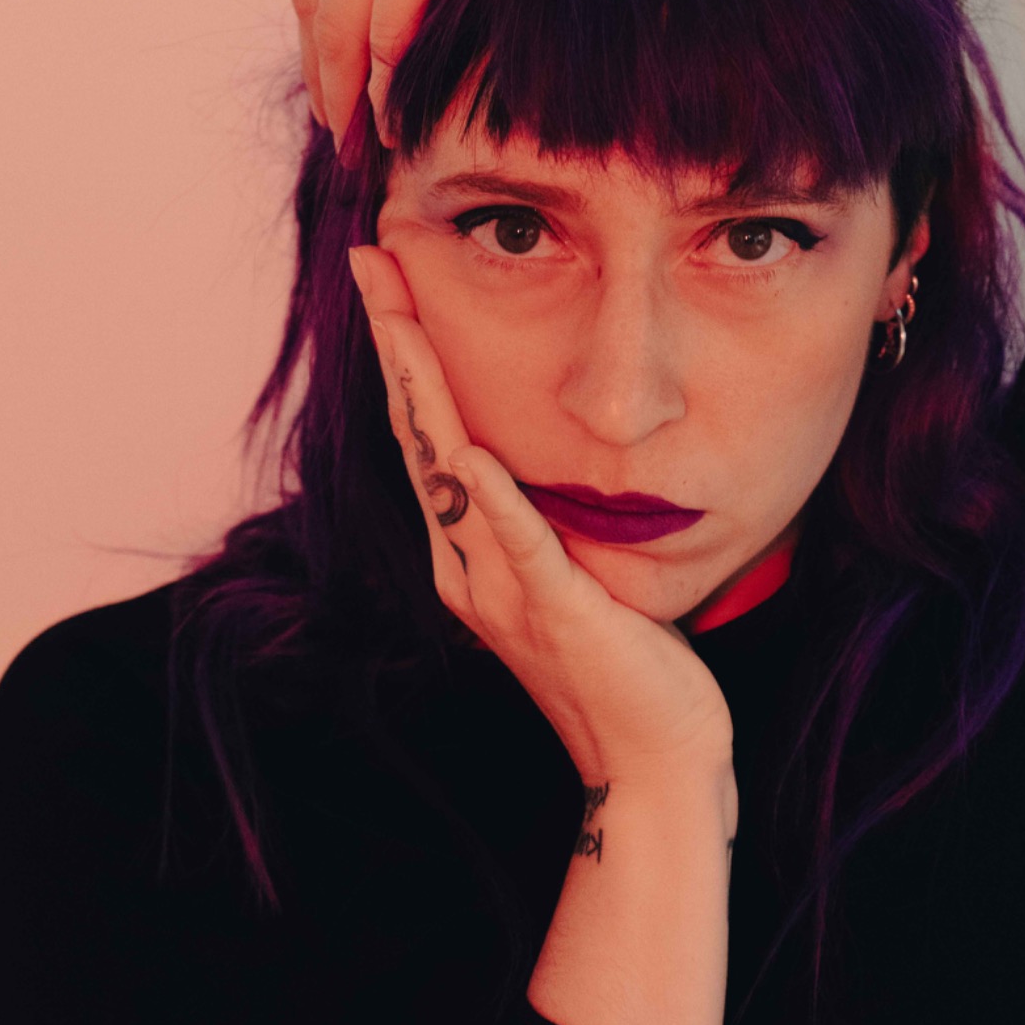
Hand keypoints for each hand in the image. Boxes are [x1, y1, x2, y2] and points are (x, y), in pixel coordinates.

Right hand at [347, 243, 735, 785]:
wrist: (653, 764)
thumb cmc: (625, 665)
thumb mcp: (569, 573)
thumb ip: (540, 520)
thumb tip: (531, 456)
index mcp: (472, 553)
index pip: (428, 433)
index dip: (406, 353)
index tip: (388, 276)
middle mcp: (470, 567)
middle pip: (419, 436)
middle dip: (398, 342)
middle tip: (372, 260)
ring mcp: (505, 593)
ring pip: (452, 475)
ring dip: (427, 393)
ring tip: (403, 320)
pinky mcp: (557, 614)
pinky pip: (520, 547)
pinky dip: (494, 499)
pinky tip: (474, 450)